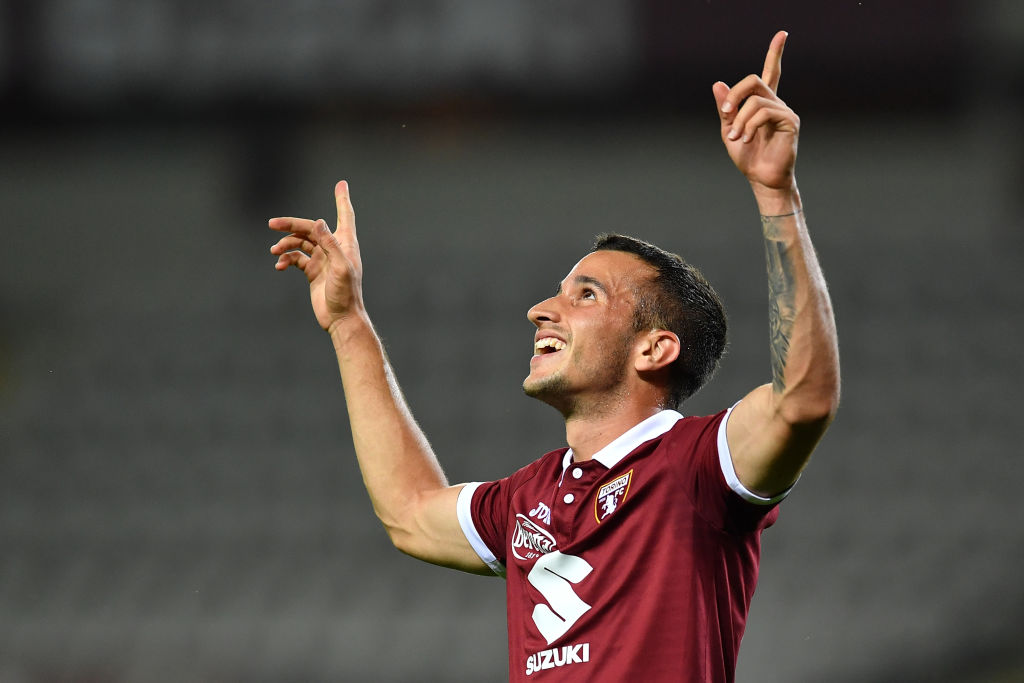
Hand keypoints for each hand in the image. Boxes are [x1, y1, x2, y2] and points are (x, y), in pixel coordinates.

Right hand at [269, 180, 364, 332]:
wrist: (341, 319)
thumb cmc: (346, 295)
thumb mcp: (341, 268)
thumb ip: (330, 245)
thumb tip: (318, 221)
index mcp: (345, 244)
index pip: (345, 216)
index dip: (342, 199)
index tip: (341, 183)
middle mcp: (334, 249)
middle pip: (311, 228)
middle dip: (291, 224)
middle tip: (272, 223)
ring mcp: (322, 260)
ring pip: (301, 243)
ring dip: (286, 244)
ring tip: (274, 251)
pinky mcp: (313, 271)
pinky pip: (296, 259)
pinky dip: (286, 259)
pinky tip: (279, 265)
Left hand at [712, 31, 798, 194]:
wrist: (760, 178)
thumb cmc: (747, 157)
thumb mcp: (729, 130)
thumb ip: (726, 108)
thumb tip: (718, 84)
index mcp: (762, 103)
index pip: (771, 72)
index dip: (776, 53)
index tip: (782, 34)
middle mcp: (775, 103)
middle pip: (755, 80)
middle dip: (735, 94)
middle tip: (725, 112)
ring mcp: (785, 111)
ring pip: (756, 100)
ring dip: (739, 119)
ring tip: (735, 137)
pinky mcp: (790, 122)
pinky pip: (765, 113)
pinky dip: (749, 126)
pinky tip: (746, 139)